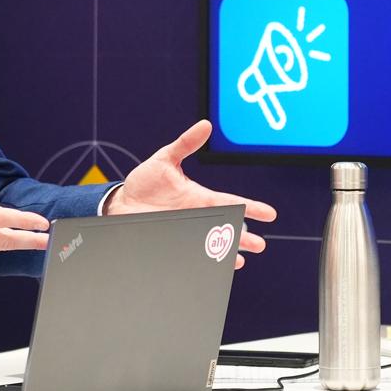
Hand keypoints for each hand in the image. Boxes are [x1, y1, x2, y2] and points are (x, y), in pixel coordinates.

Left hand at [108, 120, 275, 268]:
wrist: (121, 202)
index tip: (269, 214)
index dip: (251, 208)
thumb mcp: (165, 158)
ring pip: (213, 243)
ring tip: (240, 261)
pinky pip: (193, 252)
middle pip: (227, 228)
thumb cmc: (145, 181)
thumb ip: (185, 144)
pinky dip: (205, 259)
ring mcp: (187, 231)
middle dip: (243, 238)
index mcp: (201, 198)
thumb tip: (205, 125)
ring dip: (227, 253)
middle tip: (259, 245)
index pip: (232, 202)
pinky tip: (216, 266)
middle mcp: (198, 216)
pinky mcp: (175, 242)